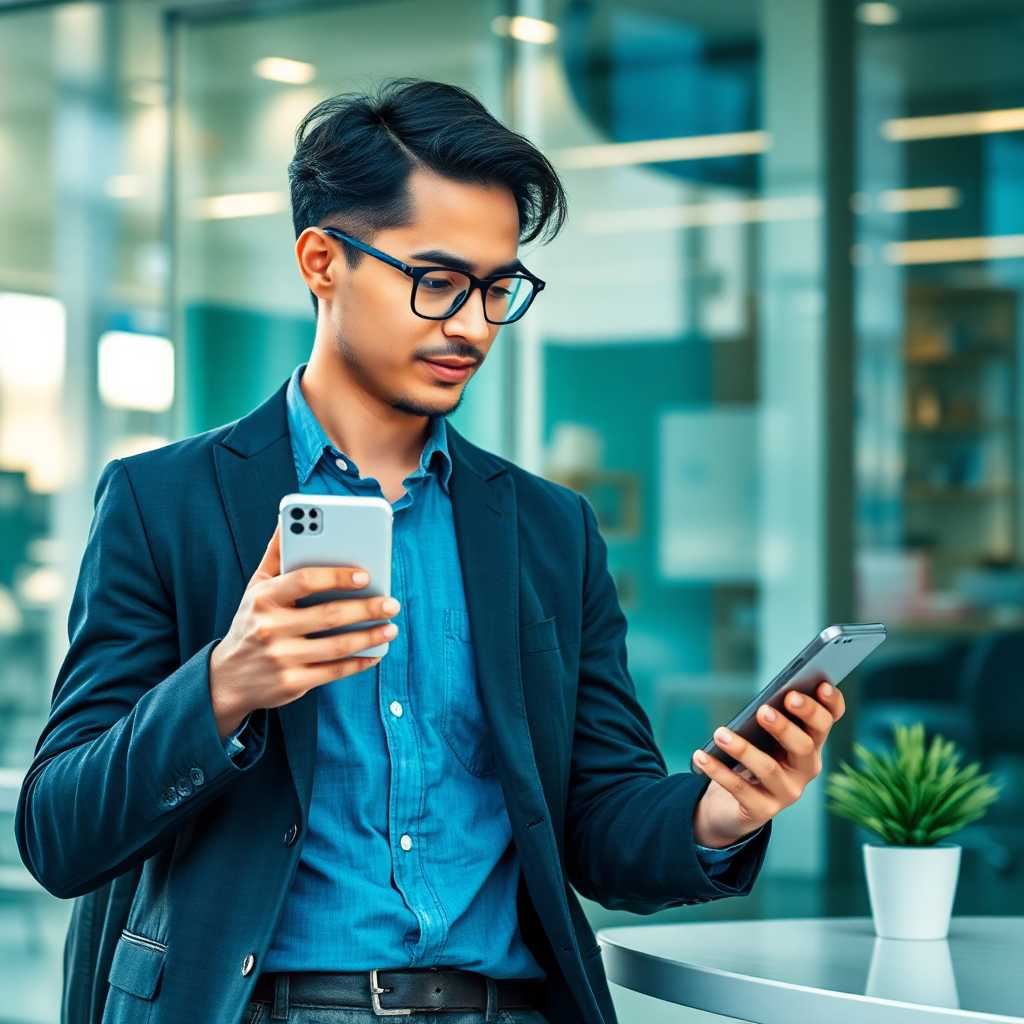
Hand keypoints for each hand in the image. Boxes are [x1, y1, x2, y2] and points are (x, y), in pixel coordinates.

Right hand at [208, 522, 400, 738]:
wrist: (227, 678)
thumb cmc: (252, 621)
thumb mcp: (256, 586)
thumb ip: (277, 553)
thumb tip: (288, 516)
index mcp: (263, 598)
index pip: (304, 581)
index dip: (337, 577)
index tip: (366, 575)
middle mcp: (270, 628)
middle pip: (328, 616)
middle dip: (366, 609)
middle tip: (392, 604)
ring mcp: (281, 658)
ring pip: (336, 647)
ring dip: (369, 637)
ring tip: (391, 627)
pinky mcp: (292, 683)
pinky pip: (333, 672)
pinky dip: (358, 663)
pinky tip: (376, 653)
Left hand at [691, 681, 846, 847]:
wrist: (733, 804)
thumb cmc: (752, 755)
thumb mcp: (762, 735)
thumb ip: (768, 716)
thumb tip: (762, 703)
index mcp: (810, 741)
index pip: (828, 721)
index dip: (831, 703)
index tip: (820, 685)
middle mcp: (805, 768)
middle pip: (805, 746)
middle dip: (786, 726)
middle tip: (764, 710)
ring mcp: (787, 792)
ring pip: (769, 769)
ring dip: (743, 750)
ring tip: (720, 733)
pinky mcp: (763, 810)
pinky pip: (739, 789)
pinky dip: (718, 771)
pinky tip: (701, 755)